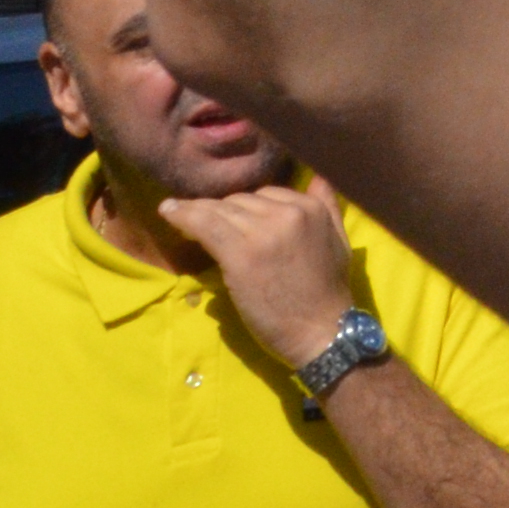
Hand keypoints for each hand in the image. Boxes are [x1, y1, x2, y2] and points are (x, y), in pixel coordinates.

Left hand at [161, 178, 355, 368]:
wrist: (322, 331)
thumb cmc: (329, 293)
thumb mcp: (340, 241)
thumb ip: (328, 207)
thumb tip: (317, 176)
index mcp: (311, 208)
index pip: (266, 193)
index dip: (245, 206)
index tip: (229, 217)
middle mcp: (288, 212)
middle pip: (240, 200)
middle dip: (223, 211)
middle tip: (202, 223)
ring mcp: (263, 232)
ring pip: (220, 210)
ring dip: (197, 211)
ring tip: (175, 210)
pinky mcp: (240, 255)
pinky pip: (205, 225)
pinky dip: (184, 216)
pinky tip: (168, 212)